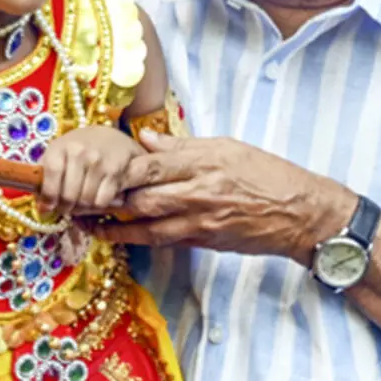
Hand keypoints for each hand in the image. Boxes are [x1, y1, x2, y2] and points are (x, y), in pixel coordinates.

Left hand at [37, 125, 143, 215]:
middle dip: (65, 207)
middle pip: (68, 195)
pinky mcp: (114, 171)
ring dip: (81, 208)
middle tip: (66, 207)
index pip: (51, 174)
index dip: (48, 196)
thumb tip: (41, 206)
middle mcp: (79, 152)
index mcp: (60, 146)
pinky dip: (97, 204)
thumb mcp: (57, 152)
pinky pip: (101, 201)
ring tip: (80, 202)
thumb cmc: (78, 148)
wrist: (109, 137)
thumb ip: (44, 173)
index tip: (47, 207)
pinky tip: (95, 196)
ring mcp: (98, 162)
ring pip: (85, 201)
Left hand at [88, 131, 354, 260]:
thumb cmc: (267, 173)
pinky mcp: (205, 242)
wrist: (301, 215)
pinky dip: (140, 239)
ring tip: (88, 223)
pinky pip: (166, 241)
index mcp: (205, 162)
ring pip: (149, 226)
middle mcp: (200, 193)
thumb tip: (145, 139)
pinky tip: (120, 237)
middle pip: (144, 197)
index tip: (95, 165)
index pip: (153, 164)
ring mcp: (202, 222)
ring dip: (115, 227)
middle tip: (79, 197)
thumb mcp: (228, 147)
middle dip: (110, 199)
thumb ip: (183, 145)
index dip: (120, 167)